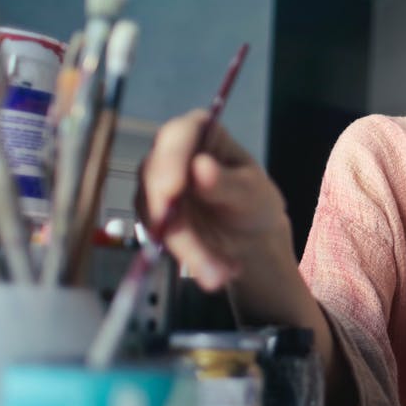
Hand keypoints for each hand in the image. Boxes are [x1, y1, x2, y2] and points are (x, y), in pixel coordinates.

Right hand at [138, 109, 292, 290]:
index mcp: (199, 131)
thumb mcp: (251, 191)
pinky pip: (157, 236)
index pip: (176, 136)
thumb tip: (200, 167)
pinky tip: (213, 271)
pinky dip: (184, 257)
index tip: (173, 190)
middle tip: (195, 251)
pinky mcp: (151, 214)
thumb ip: (226, 182)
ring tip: (218, 273)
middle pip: (155, 177)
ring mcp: (156, 184)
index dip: (169, 161)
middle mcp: (170, 153)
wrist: (248, 236)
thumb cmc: (254, 201)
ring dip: (184, 248)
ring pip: (153, 214)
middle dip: (174, 219)